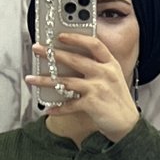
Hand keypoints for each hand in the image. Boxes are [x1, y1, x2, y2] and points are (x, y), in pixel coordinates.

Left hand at [26, 34, 140, 143]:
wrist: (128, 124)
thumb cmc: (117, 101)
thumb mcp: (112, 79)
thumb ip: (97, 68)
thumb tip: (71, 61)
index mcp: (110, 64)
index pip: (93, 44)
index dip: (76, 37)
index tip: (60, 35)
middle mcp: (104, 73)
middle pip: (75, 59)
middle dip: (53, 54)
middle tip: (37, 49)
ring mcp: (98, 88)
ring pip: (66, 81)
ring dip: (46, 80)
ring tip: (31, 79)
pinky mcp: (92, 104)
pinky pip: (70, 104)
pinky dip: (58, 108)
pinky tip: (48, 109)